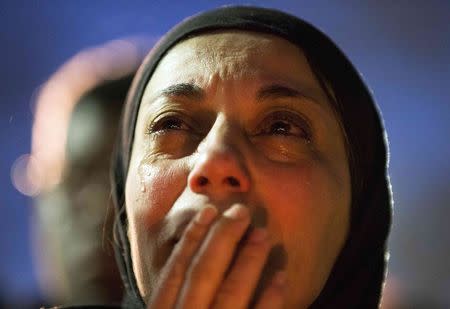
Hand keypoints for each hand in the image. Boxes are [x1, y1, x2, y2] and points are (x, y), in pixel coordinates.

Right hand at [147, 204, 285, 308]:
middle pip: (202, 274)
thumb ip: (174, 297)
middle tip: (241, 211)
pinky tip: (281, 276)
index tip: (209, 211)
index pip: (175, 271)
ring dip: (248, 260)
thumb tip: (189, 257)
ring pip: (230, 293)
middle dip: (222, 238)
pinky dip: (270, 299)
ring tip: (263, 234)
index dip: (191, 237)